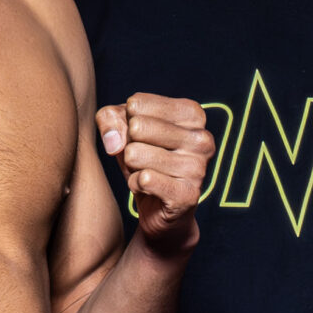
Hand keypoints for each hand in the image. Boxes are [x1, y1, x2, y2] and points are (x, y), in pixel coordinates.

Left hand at [98, 93, 214, 250]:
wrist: (159, 208)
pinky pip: (142, 180)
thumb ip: (110, 118)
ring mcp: (198, 167)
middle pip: (137, 127)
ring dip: (132, 167)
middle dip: (129, 145)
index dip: (127, 122)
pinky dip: (135, 185)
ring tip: (146, 172)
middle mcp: (202, 138)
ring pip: (136, 154)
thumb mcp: (123, 129)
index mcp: (193, 114)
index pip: (137, 104)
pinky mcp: (188, 195)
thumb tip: (114, 142)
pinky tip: (148, 188)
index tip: (143, 137)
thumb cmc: (143, 160)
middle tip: (143, 159)